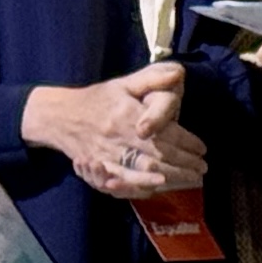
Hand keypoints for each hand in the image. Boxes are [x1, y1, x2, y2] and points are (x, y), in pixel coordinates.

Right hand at [28, 63, 208, 197]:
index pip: (164, 133)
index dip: (187, 143)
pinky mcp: (96, 168)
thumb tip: (177, 73)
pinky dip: (141, 187)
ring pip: (142, 172)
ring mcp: (105, 155)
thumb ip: (152, 78)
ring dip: (169, 179)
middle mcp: (117, 137)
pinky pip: (122, 183)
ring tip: (190, 180)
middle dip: (184, 165)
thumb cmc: (98, 99)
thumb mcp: (124, 84)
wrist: (58, 115)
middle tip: (202, 169)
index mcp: (126, 115)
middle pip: (158, 156)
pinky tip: (158, 188)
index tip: (203, 149)